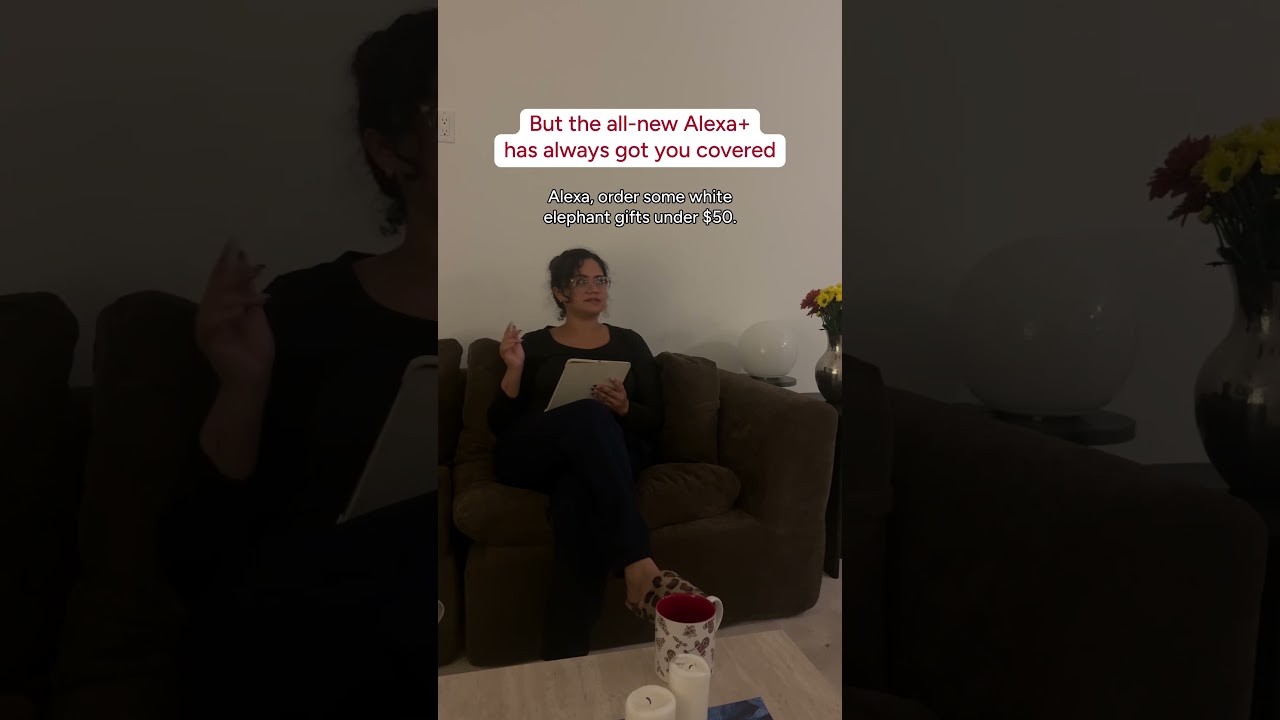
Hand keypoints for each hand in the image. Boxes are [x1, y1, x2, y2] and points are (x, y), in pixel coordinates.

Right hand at [195, 242, 273, 386]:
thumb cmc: (254, 348)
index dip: (225, 261)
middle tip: (254, 263)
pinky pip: (213, 319)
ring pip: (216, 299)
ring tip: (257, 292)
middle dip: (234, 272)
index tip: (235, 243)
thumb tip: (247, 264)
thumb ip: (248, 291)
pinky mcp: (207, 338)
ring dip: (238, 292)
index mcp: (217, 307)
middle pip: (216, 285)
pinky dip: (228, 311)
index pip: (219, 279)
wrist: (253, 377)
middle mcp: (207, 313)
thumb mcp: (255, 313)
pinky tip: (242, 309)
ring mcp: (205, 326)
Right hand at [499, 322, 524, 369]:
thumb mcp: (518, 344)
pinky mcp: (503, 353)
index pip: (506, 334)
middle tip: (518, 330)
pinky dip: (509, 345)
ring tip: (518, 340)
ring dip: (512, 339)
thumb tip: (515, 328)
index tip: (512, 323)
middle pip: (506, 336)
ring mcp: (502, 349)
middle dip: (512, 333)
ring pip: (505, 341)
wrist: (518, 365)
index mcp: (506, 342)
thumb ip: (516, 337)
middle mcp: (503, 345)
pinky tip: (513, 344)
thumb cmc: (518, 356)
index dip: (508, 328)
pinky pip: (504, 348)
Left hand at [592, 377, 628, 415]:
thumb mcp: (622, 391)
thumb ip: (618, 385)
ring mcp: (614, 403)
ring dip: (599, 394)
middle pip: (611, 392)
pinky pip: (603, 402)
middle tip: (597, 386)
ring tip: (594, 390)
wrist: (623, 408)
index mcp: (622, 393)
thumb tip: (611, 378)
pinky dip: (598, 398)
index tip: (611, 378)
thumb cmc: (621, 397)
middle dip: (603, 389)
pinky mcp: (609, 406)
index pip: (620, 387)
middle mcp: (618, 398)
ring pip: (606, 398)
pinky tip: (595, 395)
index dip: (616, 382)